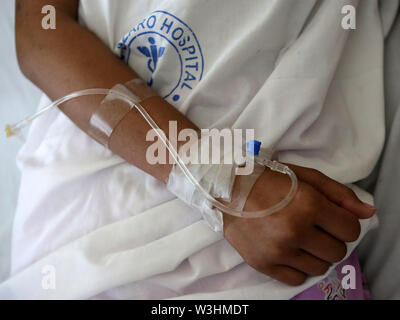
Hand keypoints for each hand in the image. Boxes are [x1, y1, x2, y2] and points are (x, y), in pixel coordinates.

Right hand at [223, 164, 375, 285]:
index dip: (345, 224)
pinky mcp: (263, 264)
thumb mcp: (306, 177)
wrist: (229, 189)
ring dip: (315, 254)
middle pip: (337, 252)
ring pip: (319, 267)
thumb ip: (340, 195)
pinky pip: (297, 278)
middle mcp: (295, 231)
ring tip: (301, 238)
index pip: (350, 230)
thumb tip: (368, 214)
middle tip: (315, 227)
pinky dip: (298, 266)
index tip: (332, 219)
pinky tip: (290, 250)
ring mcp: (278, 251)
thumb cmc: (269, 179)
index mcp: (308, 205)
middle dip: (331, 239)